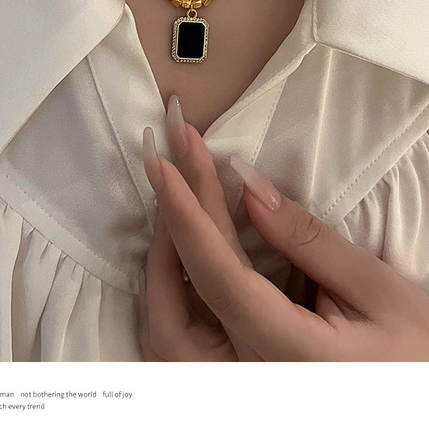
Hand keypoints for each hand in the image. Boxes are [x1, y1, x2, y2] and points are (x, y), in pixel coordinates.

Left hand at [139, 97, 428, 360]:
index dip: (186, 216)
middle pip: (184, 297)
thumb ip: (307, 241)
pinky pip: (185, 338)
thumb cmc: (413, 351)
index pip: (218, 279)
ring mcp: (238, 387)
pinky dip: (176, 285)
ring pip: (169, 328)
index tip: (165, 162)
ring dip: (164, 258)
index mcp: (292, 356)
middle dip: (172, 220)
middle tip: (168, 160)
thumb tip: (246, 185)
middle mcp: (251, 380)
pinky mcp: (238, 382)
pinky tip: (184, 242)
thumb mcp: (376, 289)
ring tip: (171, 196)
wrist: (419, 406)